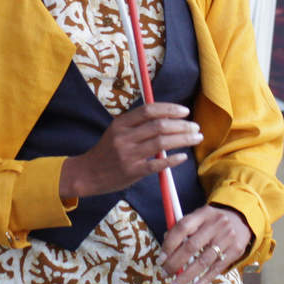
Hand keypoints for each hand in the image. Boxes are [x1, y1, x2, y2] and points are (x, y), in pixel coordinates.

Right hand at [59, 103, 202, 199]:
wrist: (87, 174)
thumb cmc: (106, 151)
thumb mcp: (117, 132)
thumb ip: (138, 125)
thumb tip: (168, 118)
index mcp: (121, 124)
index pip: (149, 111)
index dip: (170, 109)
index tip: (185, 111)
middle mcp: (124, 137)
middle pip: (159, 126)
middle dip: (182, 125)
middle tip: (196, 127)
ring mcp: (128, 155)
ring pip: (161, 143)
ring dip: (183, 139)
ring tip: (196, 138)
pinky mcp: (132, 171)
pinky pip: (156, 165)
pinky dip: (172, 160)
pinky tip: (182, 157)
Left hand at [162, 205, 251, 283]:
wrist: (241, 219)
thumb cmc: (212, 222)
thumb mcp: (199, 218)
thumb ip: (182, 230)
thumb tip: (165, 248)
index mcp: (203, 213)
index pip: (182, 228)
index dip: (169, 244)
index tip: (160, 259)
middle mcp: (216, 224)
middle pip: (192, 246)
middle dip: (175, 263)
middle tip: (165, 273)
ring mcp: (227, 237)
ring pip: (204, 260)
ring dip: (187, 276)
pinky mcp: (236, 250)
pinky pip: (217, 268)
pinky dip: (204, 279)